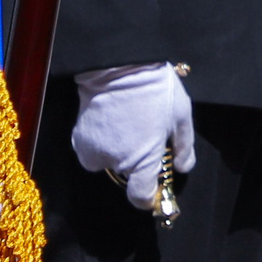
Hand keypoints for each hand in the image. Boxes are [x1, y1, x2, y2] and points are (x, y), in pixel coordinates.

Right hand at [70, 62, 195, 210]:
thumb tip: (182, 168)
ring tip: (126, 126)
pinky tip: (109, 123)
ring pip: (107, 162)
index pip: (140, 196)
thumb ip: (184, 147)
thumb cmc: (155, 88)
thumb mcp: (181, 116)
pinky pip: (90, 151)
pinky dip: (99, 143)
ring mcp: (94, 150)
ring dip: (116, 152)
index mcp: (142, 159)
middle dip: (135, 162)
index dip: (146, 197)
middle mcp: (116, 160)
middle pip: (126, 174)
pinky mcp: (78, 138)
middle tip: (143, 136)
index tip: (151, 190)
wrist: (119, 64)